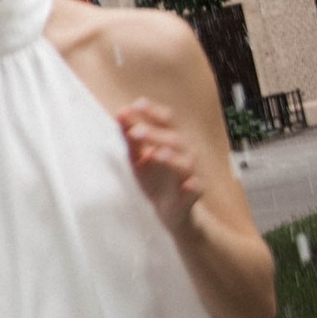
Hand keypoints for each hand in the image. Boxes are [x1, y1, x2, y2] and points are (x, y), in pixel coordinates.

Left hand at [116, 99, 202, 238]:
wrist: (172, 212)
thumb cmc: (156, 179)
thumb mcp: (138, 158)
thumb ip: (130, 137)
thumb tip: (120, 113)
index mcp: (173, 141)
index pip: (167, 121)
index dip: (154, 112)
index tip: (137, 104)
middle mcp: (185, 154)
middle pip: (175, 139)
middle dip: (155, 134)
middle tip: (135, 131)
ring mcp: (190, 175)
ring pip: (186, 163)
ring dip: (172, 158)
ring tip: (156, 153)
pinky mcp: (191, 197)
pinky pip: (196, 190)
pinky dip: (193, 187)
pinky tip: (189, 184)